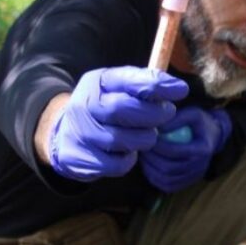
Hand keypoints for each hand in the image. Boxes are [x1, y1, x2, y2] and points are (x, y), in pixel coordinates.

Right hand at [48, 66, 188, 180]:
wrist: (65, 135)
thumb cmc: (104, 109)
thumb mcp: (118, 88)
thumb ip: (144, 84)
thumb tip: (177, 88)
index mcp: (96, 82)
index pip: (127, 80)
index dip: (156, 85)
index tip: (180, 90)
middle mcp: (83, 105)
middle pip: (122, 109)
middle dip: (152, 113)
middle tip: (167, 113)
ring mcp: (80, 133)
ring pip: (121, 140)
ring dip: (143, 138)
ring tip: (147, 134)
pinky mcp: (82, 159)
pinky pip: (116, 164)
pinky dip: (129, 160)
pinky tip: (128, 151)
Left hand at [140, 107, 231, 192]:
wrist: (212, 138)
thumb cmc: (200, 124)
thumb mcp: (193, 114)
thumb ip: (176, 119)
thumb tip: (156, 128)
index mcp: (202, 150)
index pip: (176, 151)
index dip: (158, 146)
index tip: (148, 138)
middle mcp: (200, 167)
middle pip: (169, 169)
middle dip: (151, 159)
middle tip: (142, 148)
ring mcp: (193, 177)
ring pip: (166, 180)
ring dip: (150, 169)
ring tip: (144, 156)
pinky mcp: (187, 183)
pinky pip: (167, 186)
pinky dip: (154, 178)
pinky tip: (149, 166)